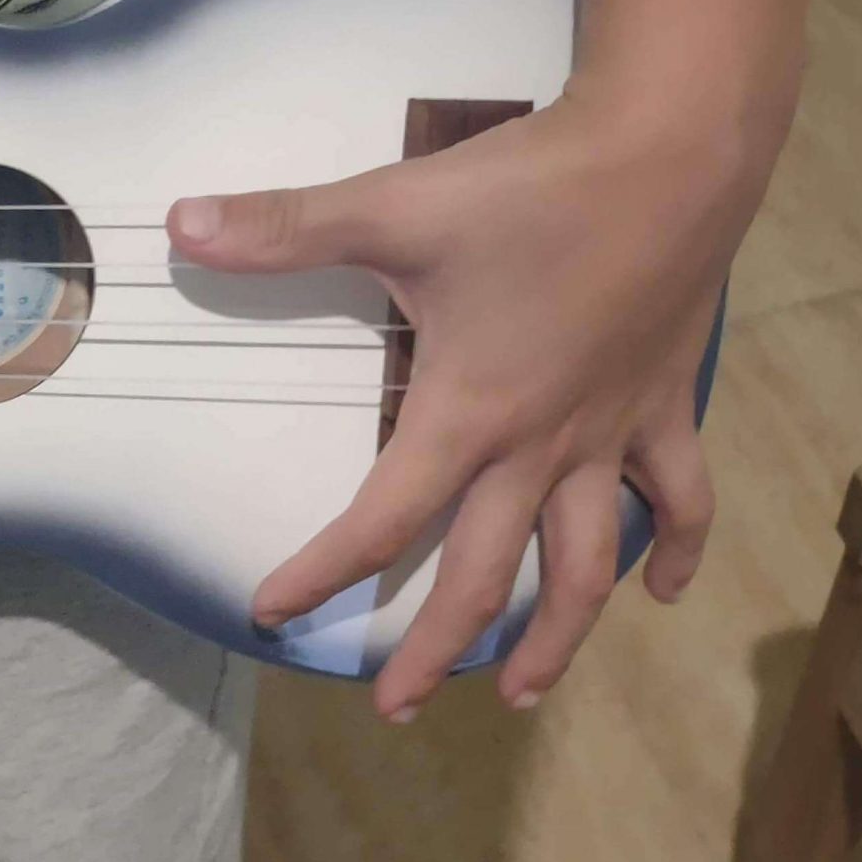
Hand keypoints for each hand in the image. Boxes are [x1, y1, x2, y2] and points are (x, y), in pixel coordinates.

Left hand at [167, 85, 760, 719]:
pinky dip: (673, 548)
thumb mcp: (392, 208)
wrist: (672, 153)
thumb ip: (284, 228)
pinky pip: (679, 497)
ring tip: (519, 695)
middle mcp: (541, 445)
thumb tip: (181, 226)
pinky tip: (662, 592)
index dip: (322, 574)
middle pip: (484, 577)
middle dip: (434, 649)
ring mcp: (611, 432)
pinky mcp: (665, 404)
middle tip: (390, 708)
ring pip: (585, 564)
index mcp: (469, 415)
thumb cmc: (530, 188)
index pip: (380, 522)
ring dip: (557, 637)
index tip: (270, 613)